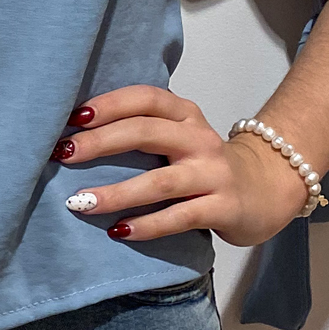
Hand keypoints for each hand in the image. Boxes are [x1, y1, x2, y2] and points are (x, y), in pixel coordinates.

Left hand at [51, 85, 312, 247]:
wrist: (266, 189)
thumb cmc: (204, 164)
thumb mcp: (179, 136)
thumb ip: (142, 130)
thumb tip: (76, 138)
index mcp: (184, 113)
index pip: (145, 98)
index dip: (109, 104)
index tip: (72, 117)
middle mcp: (199, 138)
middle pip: (146, 132)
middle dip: (101, 142)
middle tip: (62, 154)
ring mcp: (213, 173)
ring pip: (160, 181)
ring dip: (117, 193)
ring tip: (79, 202)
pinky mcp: (223, 208)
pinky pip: (179, 217)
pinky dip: (147, 225)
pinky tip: (119, 231)